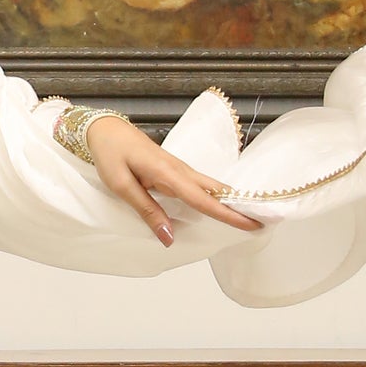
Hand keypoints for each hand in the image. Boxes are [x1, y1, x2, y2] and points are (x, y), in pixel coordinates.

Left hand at [83, 114, 263, 245]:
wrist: (104, 129)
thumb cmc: (110, 155)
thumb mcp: (121, 186)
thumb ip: (147, 210)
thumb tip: (169, 237)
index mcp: (168, 173)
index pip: (203, 199)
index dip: (228, 214)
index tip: (251, 224)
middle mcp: (179, 169)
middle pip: (215, 191)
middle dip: (238, 206)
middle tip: (261, 222)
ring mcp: (178, 168)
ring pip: (209, 186)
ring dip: (228, 201)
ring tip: (248, 216)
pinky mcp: (173, 169)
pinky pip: (199, 185)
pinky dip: (214, 195)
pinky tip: (219, 204)